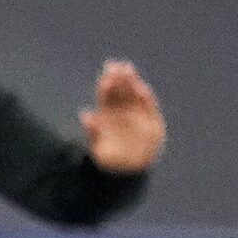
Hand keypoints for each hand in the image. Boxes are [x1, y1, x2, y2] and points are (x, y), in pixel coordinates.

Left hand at [81, 59, 163, 173]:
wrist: (128, 172)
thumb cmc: (108, 161)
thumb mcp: (96, 148)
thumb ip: (93, 132)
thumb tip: (85, 115)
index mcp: (106, 117)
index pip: (106, 97)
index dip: (106, 85)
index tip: (105, 74)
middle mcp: (121, 114)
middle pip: (120, 92)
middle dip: (119, 79)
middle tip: (117, 66)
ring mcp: (136, 117)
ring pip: (133, 96)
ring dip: (132, 83)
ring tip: (128, 71)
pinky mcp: (152, 124)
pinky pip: (149, 108)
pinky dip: (146, 99)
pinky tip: (141, 89)